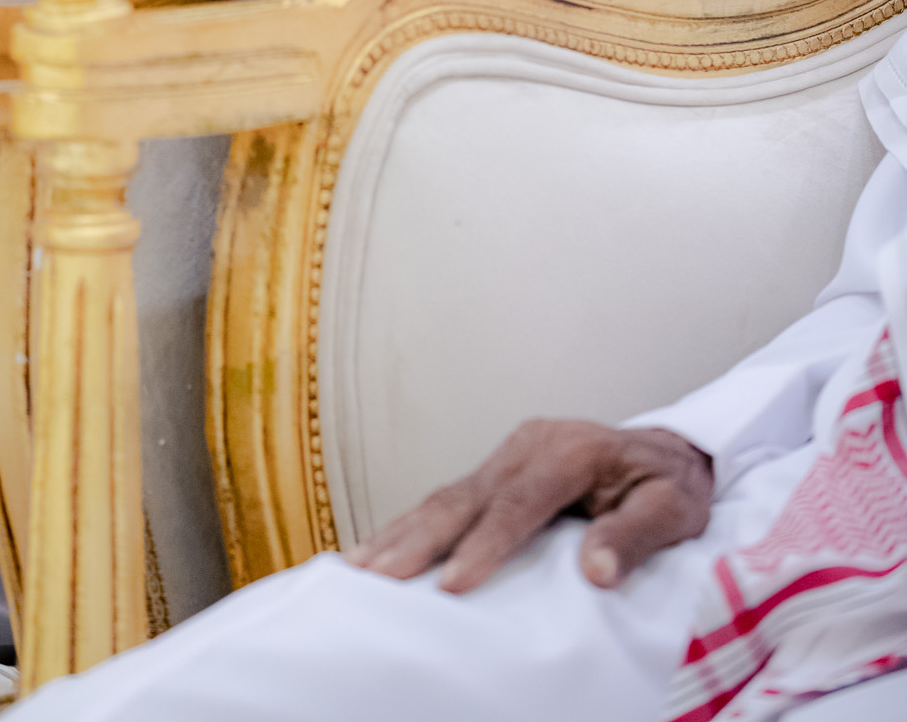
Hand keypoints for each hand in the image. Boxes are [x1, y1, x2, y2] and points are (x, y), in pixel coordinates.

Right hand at [346, 419, 712, 592]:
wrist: (669, 453)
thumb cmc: (671, 485)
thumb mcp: (674, 509)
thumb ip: (637, 535)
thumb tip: (597, 569)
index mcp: (569, 451)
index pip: (519, 503)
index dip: (485, 544)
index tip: (455, 586)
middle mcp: (528, 447)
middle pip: (465, 497)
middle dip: (418, 540)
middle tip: (378, 578)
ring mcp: (507, 455)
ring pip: (445, 496)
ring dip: (401, 533)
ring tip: (358, 568)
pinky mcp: (496, 471)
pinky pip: (448, 499)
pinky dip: (410, 526)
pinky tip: (378, 548)